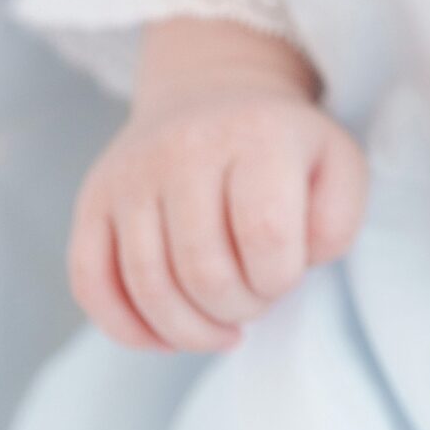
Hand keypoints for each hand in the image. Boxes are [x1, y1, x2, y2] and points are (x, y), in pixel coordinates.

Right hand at [67, 20, 367, 351]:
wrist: (212, 93)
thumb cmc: (282, 147)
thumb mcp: (337, 164)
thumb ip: (337, 219)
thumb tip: (297, 260)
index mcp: (256, 134)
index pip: (266, 235)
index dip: (279, 279)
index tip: (285, 274)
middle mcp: (185, 146)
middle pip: (204, 271)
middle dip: (238, 308)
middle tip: (253, 299)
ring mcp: (131, 173)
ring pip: (148, 286)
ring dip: (189, 330)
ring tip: (219, 324)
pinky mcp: (94, 199)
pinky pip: (92, 283)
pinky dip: (128, 328)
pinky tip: (166, 336)